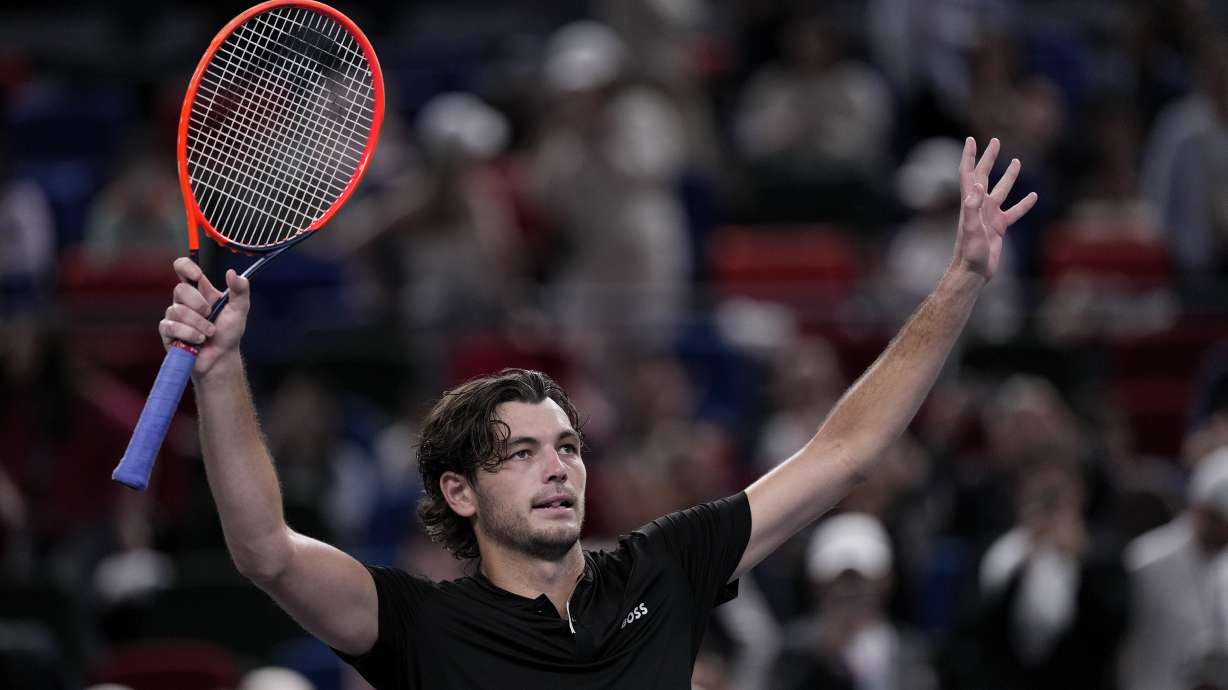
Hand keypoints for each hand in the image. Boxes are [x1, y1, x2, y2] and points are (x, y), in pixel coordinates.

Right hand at [159, 258, 250, 377]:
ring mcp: (174, 316)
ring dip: (198, 324)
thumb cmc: (228, 334)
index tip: (198, 276)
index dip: (186, 267)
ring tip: (209, 333)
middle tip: (210, 315)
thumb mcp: (239, 309)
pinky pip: (172, 327)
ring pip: (177, 311)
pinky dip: (189, 334)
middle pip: (180, 289)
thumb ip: (240, 290)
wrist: (221, 358)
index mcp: (200, 291)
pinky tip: (198, 340)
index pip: (183, 268)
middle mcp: (184, 301)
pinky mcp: (168, 332)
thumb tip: (233, 273)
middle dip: (199, 304)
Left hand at [952, 137, 1037, 280]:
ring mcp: (989, 215)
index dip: (969, 156)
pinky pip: (1014, 212)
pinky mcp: (999, 227)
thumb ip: (972, 207)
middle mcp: (979, 205)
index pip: (969, 173)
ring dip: (1008, 176)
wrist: (973, 271)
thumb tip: (978, 186)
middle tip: (996, 141)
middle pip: (984, 175)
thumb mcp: (970, 228)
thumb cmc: (969, 251)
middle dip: (989, 158)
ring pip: (1001, 191)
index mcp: (970, 202)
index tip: (971, 139)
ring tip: (1016, 162)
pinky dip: (1024, 204)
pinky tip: (1034, 196)